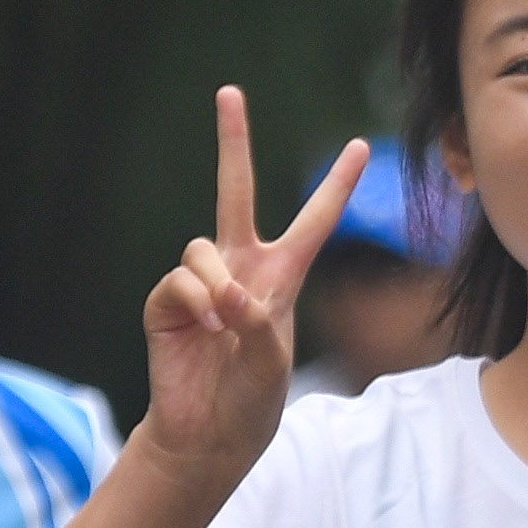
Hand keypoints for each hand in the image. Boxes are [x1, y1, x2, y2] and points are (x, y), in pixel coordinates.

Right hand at [140, 94, 369, 490]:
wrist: (207, 434)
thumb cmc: (251, 400)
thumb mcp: (270, 361)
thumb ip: (254, 320)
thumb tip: (223, 292)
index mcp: (281, 277)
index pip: (314, 222)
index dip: (337, 186)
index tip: (361, 146)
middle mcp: (239, 269)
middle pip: (235, 193)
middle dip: (232, 143)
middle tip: (229, 93)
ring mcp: (201, 283)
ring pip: (202, 248)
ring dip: (216, 285)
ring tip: (224, 324)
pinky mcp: (167, 303)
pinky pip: (179, 281)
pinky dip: (195, 303)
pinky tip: (203, 332)